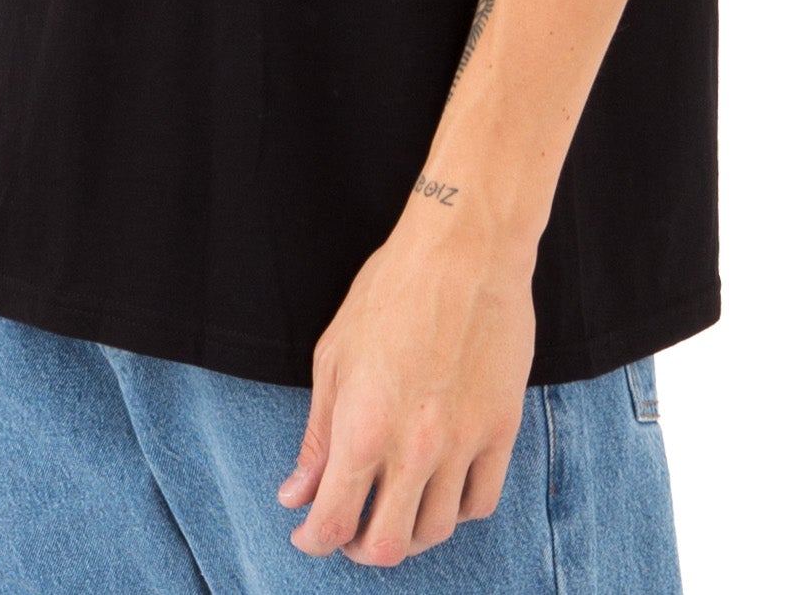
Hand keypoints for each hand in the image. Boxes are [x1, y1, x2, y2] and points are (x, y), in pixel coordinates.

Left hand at [275, 212, 536, 566]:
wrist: (465, 249)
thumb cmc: (392, 291)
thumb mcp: (334, 355)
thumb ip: (317, 434)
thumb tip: (296, 494)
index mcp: (362, 426)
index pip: (334, 522)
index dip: (314, 540)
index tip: (309, 533)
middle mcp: (414, 446)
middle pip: (387, 546)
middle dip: (359, 548)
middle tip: (351, 531)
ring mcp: (463, 441)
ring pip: (436, 531)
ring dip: (409, 533)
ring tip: (396, 509)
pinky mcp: (501, 429)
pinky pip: (481, 501)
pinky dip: (457, 510)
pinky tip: (439, 489)